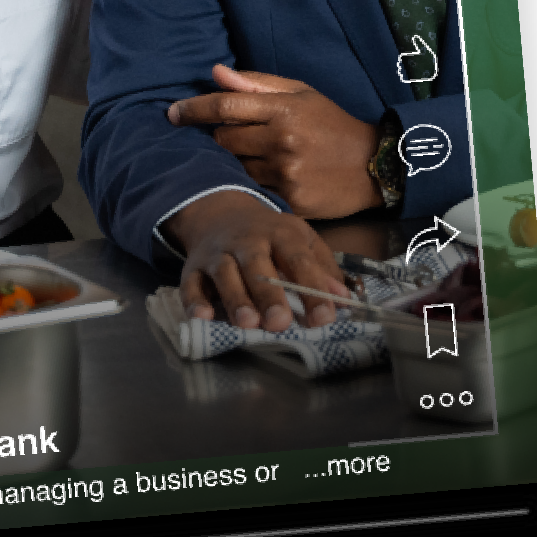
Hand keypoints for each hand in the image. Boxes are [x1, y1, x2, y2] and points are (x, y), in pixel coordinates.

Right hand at [165, 189, 351, 328]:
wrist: (221, 213)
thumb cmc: (270, 235)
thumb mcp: (301, 241)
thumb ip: (322, 269)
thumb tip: (345, 298)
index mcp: (281, 234)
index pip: (299, 260)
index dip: (313, 288)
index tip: (325, 318)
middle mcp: (248, 241)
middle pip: (257, 265)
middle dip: (268, 295)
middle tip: (280, 322)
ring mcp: (219, 254)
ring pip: (225, 274)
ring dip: (235, 299)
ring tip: (248, 324)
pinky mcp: (193, 268)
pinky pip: (191, 284)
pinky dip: (194, 301)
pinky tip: (202, 317)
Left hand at [168, 67, 383, 218]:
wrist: (373, 165)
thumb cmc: (332, 125)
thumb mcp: (302, 94)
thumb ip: (257, 84)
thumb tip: (216, 73)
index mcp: (284, 109)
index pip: (225, 106)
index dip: (193, 109)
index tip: (173, 113)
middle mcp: (282, 141)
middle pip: (223, 141)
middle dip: (218, 138)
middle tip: (229, 139)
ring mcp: (285, 173)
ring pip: (234, 168)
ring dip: (234, 163)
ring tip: (251, 159)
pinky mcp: (290, 200)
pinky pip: (253, 191)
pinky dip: (250, 185)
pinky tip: (263, 179)